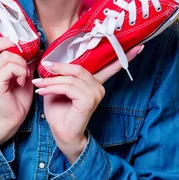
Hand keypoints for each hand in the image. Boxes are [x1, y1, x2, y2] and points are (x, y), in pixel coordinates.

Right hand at [0, 22, 33, 144]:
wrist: (14, 118)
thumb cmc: (18, 96)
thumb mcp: (22, 72)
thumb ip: (23, 58)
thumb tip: (34, 44)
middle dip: (7, 42)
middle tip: (19, 48)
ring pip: (8, 55)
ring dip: (22, 64)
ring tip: (23, 76)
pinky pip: (11, 67)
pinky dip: (21, 72)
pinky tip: (21, 81)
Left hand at [33, 44, 143, 163]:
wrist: (62, 134)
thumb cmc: (60, 111)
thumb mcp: (58, 88)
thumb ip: (61, 74)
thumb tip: (51, 59)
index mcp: (95, 82)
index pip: (111, 67)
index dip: (125, 55)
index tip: (139, 46)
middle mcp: (99, 87)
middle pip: (78, 68)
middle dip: (58, 68)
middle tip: (43, 68)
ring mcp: (96, 94)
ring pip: (71, 78)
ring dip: (51, 80)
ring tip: (39, 84)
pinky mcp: (89, 100)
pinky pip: (68, 87)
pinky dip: (53, 87)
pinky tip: (44, 91)